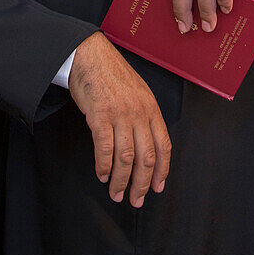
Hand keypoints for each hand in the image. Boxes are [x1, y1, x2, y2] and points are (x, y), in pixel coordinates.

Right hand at [68, 31, 170, 207]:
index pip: (163, 146)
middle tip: (136, 200)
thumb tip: (145, 144)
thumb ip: (143, 116)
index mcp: (151, 108)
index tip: (158, 187)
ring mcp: (120, 114)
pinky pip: (105, 148)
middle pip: (146, 157)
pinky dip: (104, 166)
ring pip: (126, 157)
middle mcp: (139, 113)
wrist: (90, 55)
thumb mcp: (137, 92)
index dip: (162, 170)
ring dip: (121, 180)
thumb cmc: (112, 74)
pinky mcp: (100, 115)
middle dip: (142, 183)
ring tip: (116, 193)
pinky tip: (102, 175)